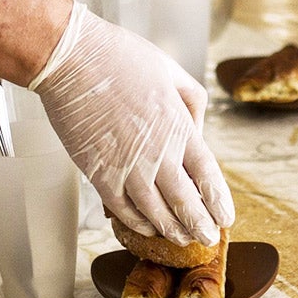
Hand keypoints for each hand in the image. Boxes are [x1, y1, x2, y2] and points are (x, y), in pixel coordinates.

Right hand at [29, 5, 235, 246]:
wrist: (72, 60)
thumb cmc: (121, 58)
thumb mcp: (172, 71)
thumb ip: (192, 104)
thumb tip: (197, 132)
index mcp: (179, 128)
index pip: (208, 177)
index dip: (218, 202)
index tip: (226, 217)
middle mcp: (157, 154)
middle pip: (185, 203)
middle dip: (200, 226)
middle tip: (208, 238)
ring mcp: (126, 167)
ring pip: (155, 213)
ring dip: (171, 230)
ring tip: (181, 239)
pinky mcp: (97, 172)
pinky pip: (121, 208)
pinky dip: (136, 222)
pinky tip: (146, 227)